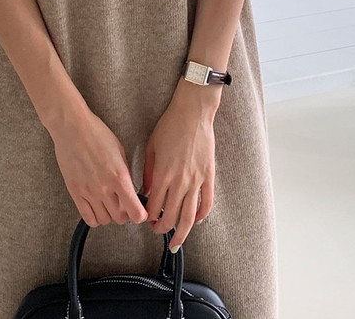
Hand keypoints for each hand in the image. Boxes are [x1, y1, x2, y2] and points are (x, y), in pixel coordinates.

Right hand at [49, 103, 148, 227]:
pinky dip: (95, 217)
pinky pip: (88, 218)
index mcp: (119, 176)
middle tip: (123, 203)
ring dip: (109, 214)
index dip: (140, 215)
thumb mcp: (120, 151)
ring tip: (108, 202)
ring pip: (104, 220)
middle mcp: (104, 188)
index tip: (140, 212)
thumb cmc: (96, 134)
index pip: (135, 212)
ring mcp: (88, 192)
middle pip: (120, 218)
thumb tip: (129, 191)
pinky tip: (96, 207)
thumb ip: (125, 173)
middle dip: (125, 213)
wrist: (72, 127)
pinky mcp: (75, 192)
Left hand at [142, 83, 217, 250]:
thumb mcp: (151, 147)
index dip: (148, 217)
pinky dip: (201, 216)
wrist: (192, 113)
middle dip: (161, 228)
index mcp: (163, 174)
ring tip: (176, 241)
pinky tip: (195, 221)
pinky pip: (207, 203)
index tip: (146, 219)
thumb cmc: (170, 126)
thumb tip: (146, 191)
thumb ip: (148, 172)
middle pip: (170, 216)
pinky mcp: (209, 176)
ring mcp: (196, 180)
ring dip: (181, 232)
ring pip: (189, 216)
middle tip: (157, 230)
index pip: (154, 207)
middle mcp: (180, 181)